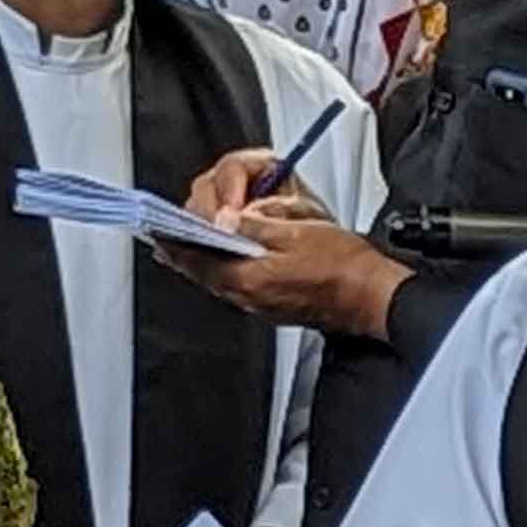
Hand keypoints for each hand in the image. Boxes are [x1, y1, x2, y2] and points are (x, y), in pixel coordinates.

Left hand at [170, 153, 410, 339]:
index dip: (175, 242)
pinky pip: (234, 285)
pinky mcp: (270, 305)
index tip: (156, 232)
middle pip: (202, 270)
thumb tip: (227, 220)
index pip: (197, 259)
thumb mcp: (297, 227)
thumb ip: (255, 224)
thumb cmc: (343, 265)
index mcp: (250, 277)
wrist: (370, 296)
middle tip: (181, 227)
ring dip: (203, 257)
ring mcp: (258, 303)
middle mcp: (249, 296)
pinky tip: (223, 256)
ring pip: (216, 278)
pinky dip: (222, 267)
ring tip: (193, 241)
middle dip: (189, 245)